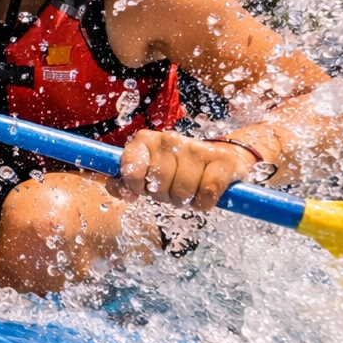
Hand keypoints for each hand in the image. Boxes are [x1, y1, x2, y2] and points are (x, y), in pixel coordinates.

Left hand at [111, 130, 257, 209]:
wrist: (223, 156)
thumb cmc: (179, 168)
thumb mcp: (149, 171)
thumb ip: (127, 181)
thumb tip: (120, 190)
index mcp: (147, 141)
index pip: (131, 166)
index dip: (134, 184)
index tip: (141, 189)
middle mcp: (170, 140)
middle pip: (158, 185)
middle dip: (164, 195)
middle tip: (172, 190)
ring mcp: (197, 148)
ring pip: (182, 192)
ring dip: (185, 200)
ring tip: (189, 191)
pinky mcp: (223, 161)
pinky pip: (207, 193)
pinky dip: (204, 202)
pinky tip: (205, 195)